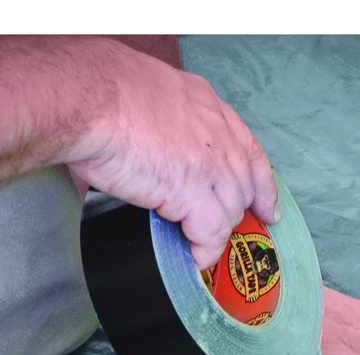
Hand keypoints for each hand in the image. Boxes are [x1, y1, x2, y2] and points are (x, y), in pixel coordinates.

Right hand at [67, 40, 279, 269]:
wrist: (92, 99)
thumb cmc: (102, 91)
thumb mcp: (149, 95)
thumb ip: (162, 126)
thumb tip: (145, 153)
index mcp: (206, 107)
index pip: (249, 150)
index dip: (262, 185)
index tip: (267, 205)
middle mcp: (217, 135)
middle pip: (243, 186)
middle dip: (239, 215)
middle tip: (226, 233)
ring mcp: (210, 165)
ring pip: (230, 212)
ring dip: (214, 233)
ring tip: (196, 244)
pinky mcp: (193, 192)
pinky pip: (211, 233)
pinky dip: (203, 250)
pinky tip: (194, 257)